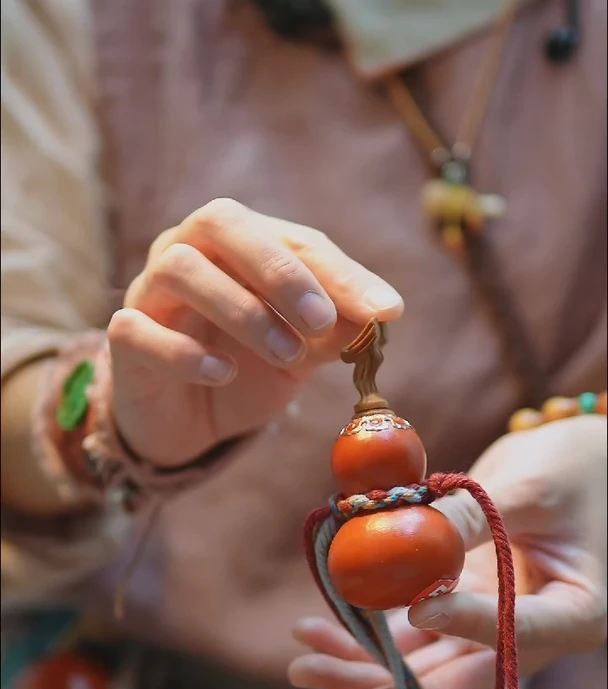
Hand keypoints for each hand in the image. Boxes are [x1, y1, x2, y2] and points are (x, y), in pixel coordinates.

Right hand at [107, 200, 402, 465]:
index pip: (292, 239)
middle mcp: (188, 251)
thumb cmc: (246, 372)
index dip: (340, 273)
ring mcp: (149, 292)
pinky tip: (223, 375)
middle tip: (321, 320)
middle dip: (280, 270)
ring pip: (180, 269)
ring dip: (242, 311)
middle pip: (221, 221)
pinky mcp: (124, 340)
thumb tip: (381, 312)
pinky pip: (137, 329)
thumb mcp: (300, 354)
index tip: (384, 311)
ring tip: (286, 355)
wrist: (188, 423)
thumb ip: (334, 330)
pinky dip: (185, 353)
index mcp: (239, 245)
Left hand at [288, 416, 606, 688]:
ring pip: (422, 669)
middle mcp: (529, 639)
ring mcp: (487, 629)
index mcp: (576, 615)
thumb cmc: (577, 468)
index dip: (467, 627)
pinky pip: (405, 638)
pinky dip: (361, 636)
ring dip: (361, 672)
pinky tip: (311, 630)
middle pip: (458, 682)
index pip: (518, 637)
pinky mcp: (457, 614)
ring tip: (301, 667)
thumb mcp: (532, 485)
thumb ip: (471, 516)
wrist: (579, 462)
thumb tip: (400, 535)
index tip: (418, 607)